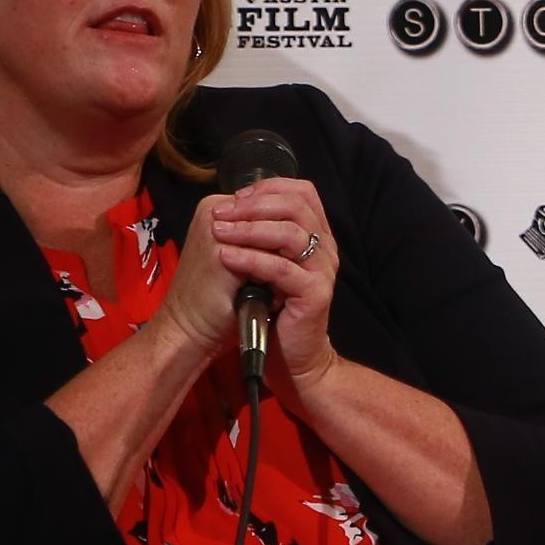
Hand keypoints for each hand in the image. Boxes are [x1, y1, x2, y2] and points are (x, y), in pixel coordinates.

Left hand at [196, 177, 341, 394]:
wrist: (285, 356)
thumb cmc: (269, 308)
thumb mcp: (263, 262)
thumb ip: (260, 234)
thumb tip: (230, 206)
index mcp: (316, 235)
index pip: (302, 191)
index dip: (267, 189)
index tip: (234, 200)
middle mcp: (325, 247)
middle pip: (296, 206)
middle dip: (253, 205)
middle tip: (221, 214)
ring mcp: (323, 270)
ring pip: (289, 233)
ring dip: (249, 229)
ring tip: (219, 232)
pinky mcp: (315, 293)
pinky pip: (282, 269)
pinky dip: (251, 259)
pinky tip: (227, 258)